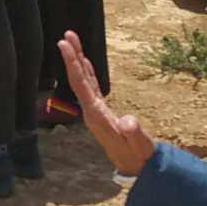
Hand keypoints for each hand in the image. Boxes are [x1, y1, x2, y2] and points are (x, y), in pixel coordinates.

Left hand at [61, 32, 156, 175]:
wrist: (137, 170)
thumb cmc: (140, 158)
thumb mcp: (141, 147)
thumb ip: (135, 133)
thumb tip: (128, 121)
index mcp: (97, 116)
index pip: (81, 85)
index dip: (73, 64)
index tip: (65, 46)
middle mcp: (92, 112)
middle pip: (79, 79)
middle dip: (72, 56)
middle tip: (67, 35)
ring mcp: (96, 111)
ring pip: (84, 81)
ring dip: (78, 61)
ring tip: (72, 40)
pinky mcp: (102, 112)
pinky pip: (92, 87)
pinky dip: (88, 72)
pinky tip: (84, 62)